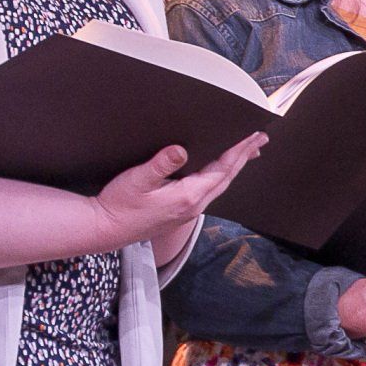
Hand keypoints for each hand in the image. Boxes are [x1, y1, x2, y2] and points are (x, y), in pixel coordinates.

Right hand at [90, 132, 267, 249]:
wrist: (105, 229)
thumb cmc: (119, 205)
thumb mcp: (137, 180)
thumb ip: (160, 164)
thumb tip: (181, 149)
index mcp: (188, 196)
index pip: (222, 170)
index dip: (239, 152)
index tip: (253, 136)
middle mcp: (193, 206)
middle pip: (226, 178)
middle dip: (244, 157)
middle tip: (260, 139)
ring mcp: (188, 210)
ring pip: (219, 184)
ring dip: (235, 167)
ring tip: (247, 152)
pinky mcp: (180, 211)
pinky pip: (209, 190)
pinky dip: (220, 175)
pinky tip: (218, 170)